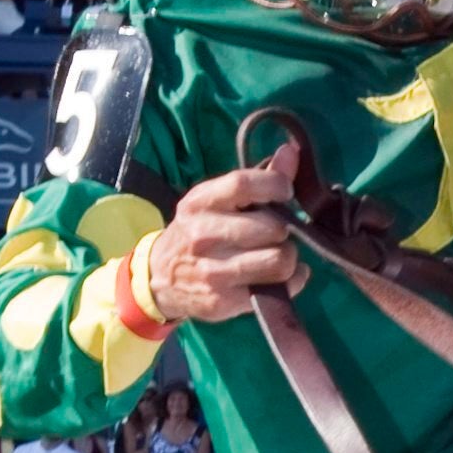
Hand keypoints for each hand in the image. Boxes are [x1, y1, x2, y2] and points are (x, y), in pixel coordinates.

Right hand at [145, 138, 305, 322]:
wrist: (160, 278)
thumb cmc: (199, 232)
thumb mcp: (215, 201)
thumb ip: (256, 179)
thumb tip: (291, 152)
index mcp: (200, 203)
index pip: (242, 184)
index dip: (274, 184)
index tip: (285, 192)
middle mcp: (203, 235)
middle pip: (272, 227)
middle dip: (283, 229)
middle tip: (276, 233)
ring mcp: (213, 270)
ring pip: (279, 260)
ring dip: (289, 257)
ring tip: (278, 254)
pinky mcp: (225, 300)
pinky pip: (280, 287)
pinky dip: (292, 280)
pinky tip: (280, 276)